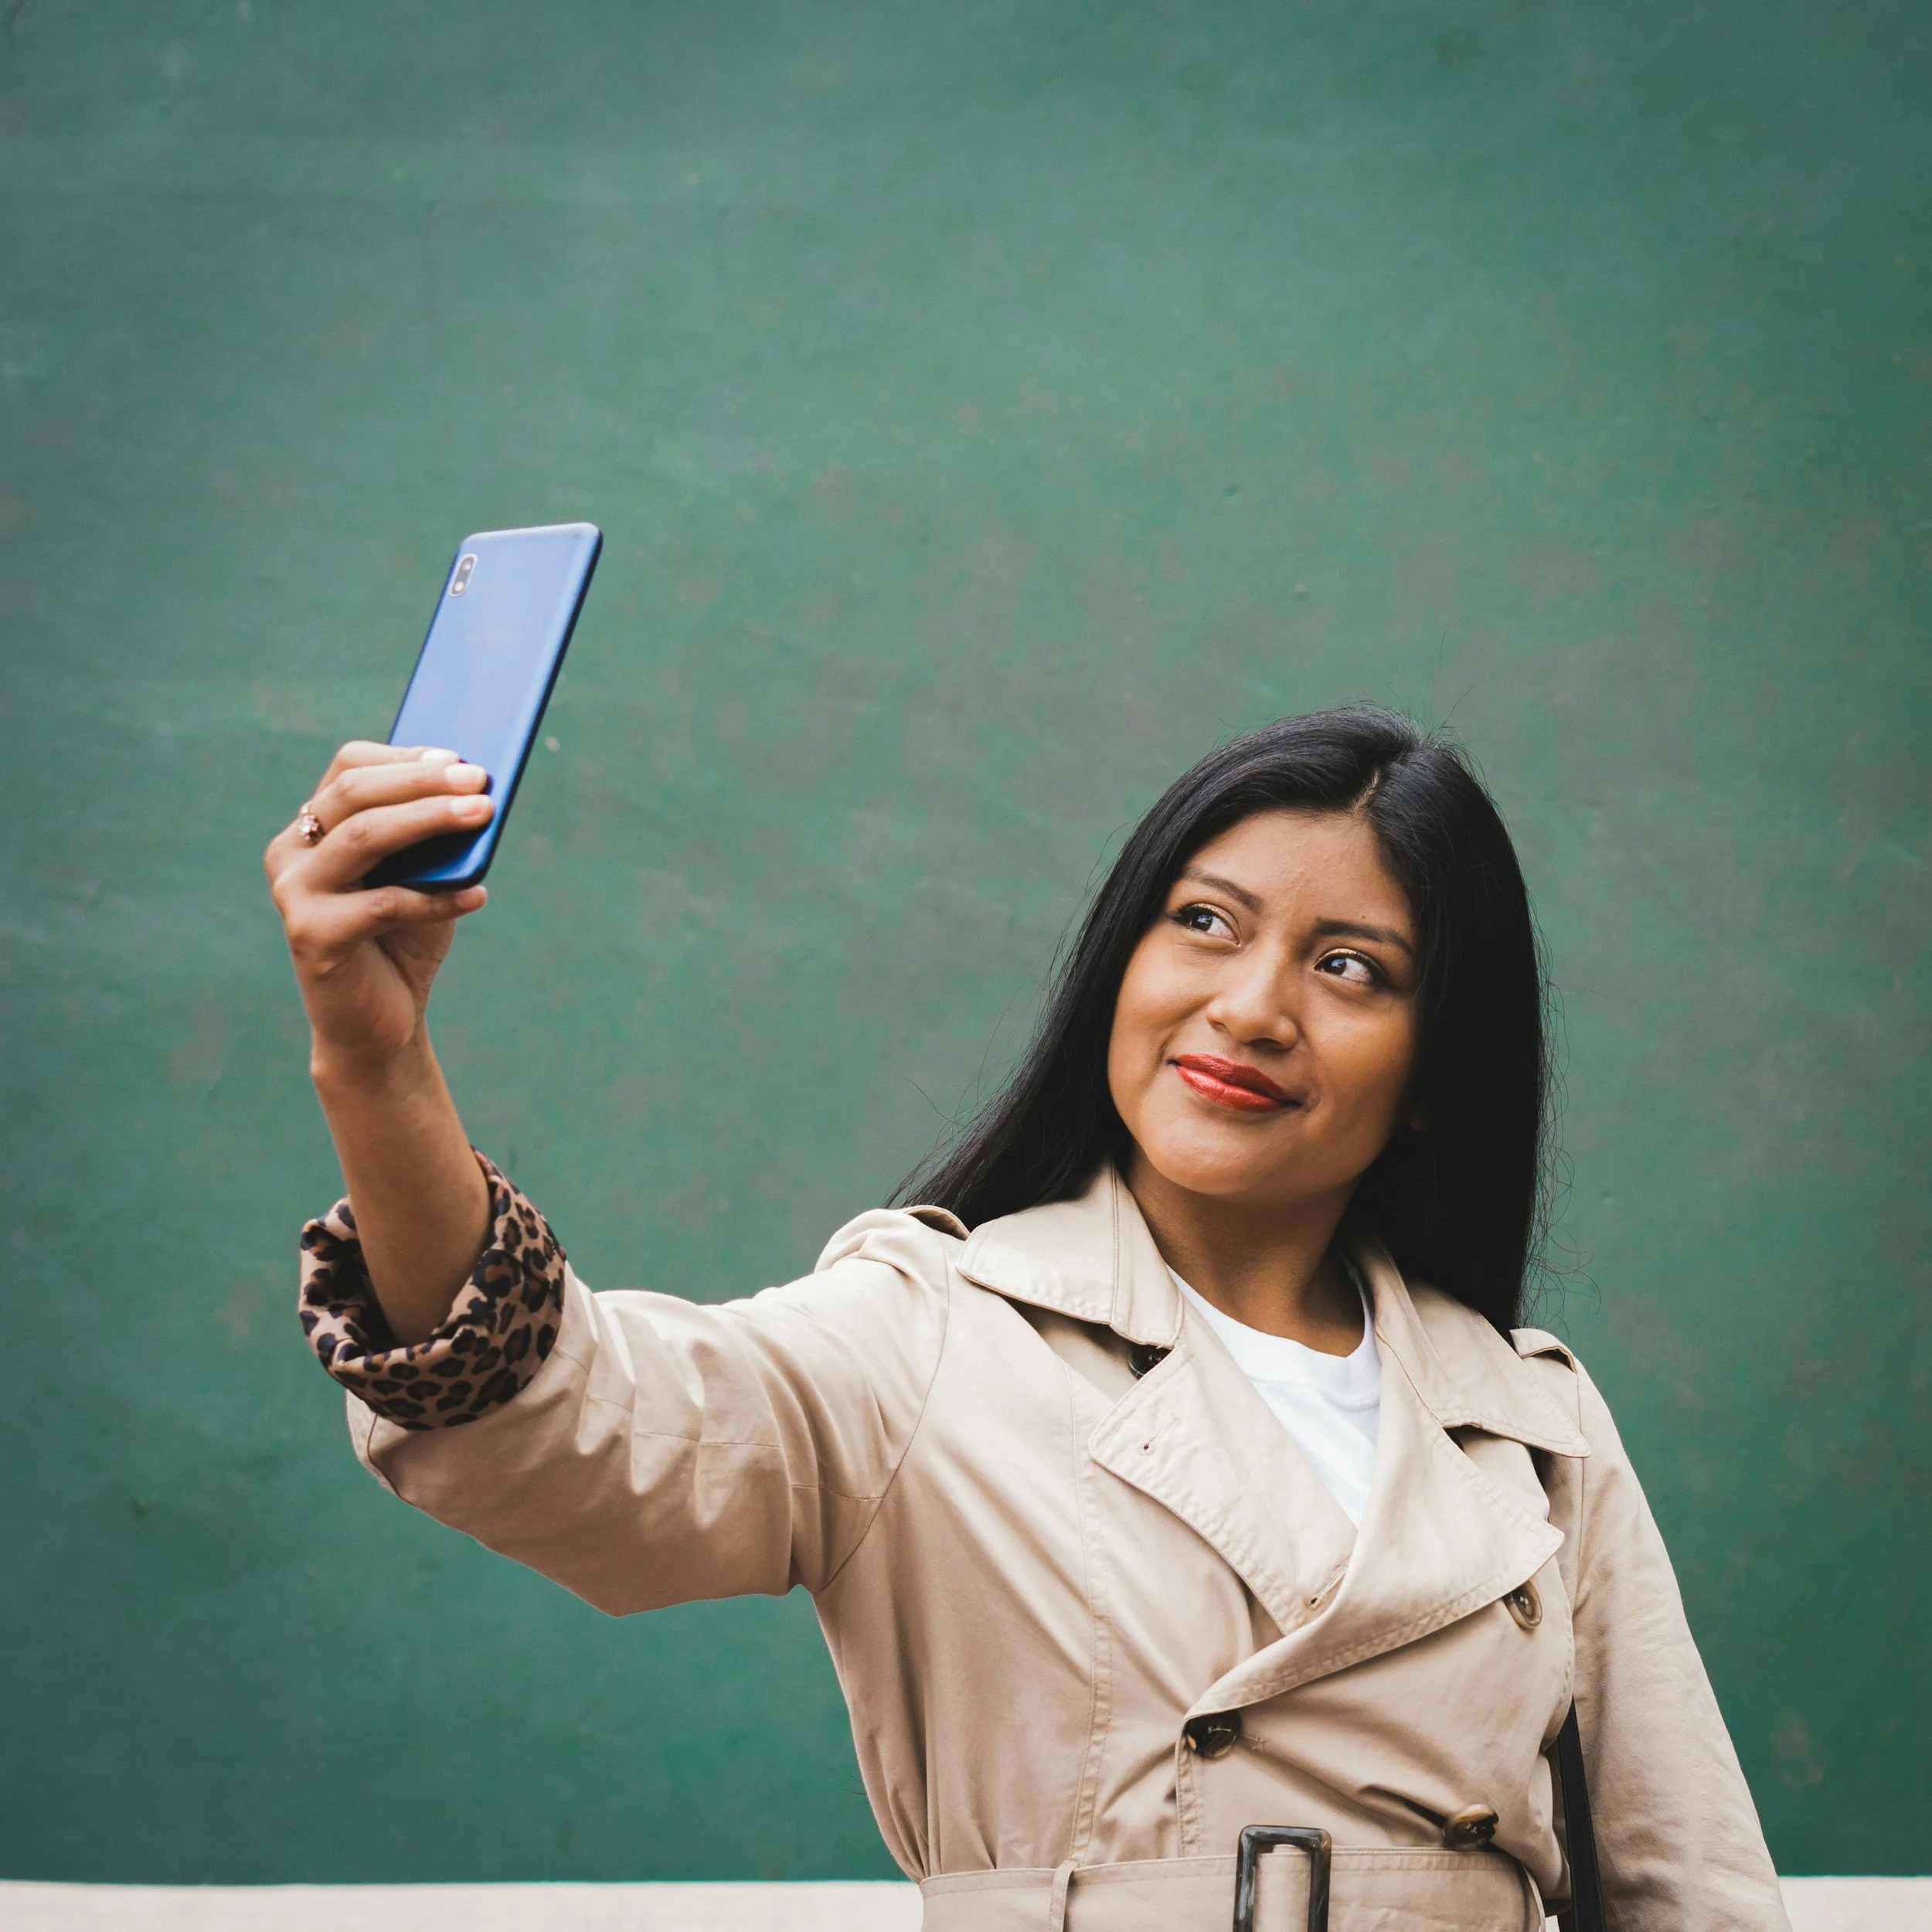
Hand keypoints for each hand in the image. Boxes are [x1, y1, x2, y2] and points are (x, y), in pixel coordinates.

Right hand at [265, 742, 494, 1074]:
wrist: (380, 1023)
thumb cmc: (403, 940)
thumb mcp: (423, 877)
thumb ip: (434, 838)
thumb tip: (476, 790)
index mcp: (312, 828)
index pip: (349, 768)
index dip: (405, 757)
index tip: (458, 757)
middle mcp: (292, 853)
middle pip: (355, 793)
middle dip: (422, 781)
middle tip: (479, 779)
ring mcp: (295, 893)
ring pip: (364, 836)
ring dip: (429, 819)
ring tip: (483, 815)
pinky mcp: (312, 935)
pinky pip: (383, 904)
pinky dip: (437, 898)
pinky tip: (478, 896)